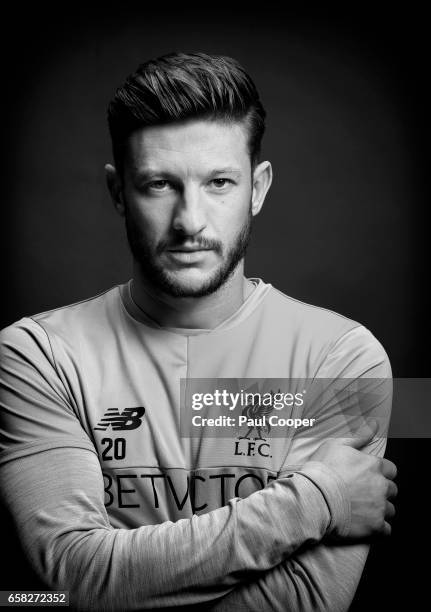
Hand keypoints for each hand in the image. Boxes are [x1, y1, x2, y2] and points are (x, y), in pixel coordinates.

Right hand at [310, 421, 397, 537]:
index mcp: (374, 465)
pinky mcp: (375, 526)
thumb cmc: (322, 470)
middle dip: (381, 491)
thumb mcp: (336, 445)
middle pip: (392, 490)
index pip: (390, 469)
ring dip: (380, 510)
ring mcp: (379, 507)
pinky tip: (364, 523)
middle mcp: (381, 486)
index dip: (379, 473)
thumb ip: (360, 436)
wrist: (312, 498)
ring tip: (362, 509)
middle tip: (363, 493)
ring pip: (390, 510)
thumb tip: (376, 424)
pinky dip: (378, 528)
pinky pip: (386, 530)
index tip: (367, 477)